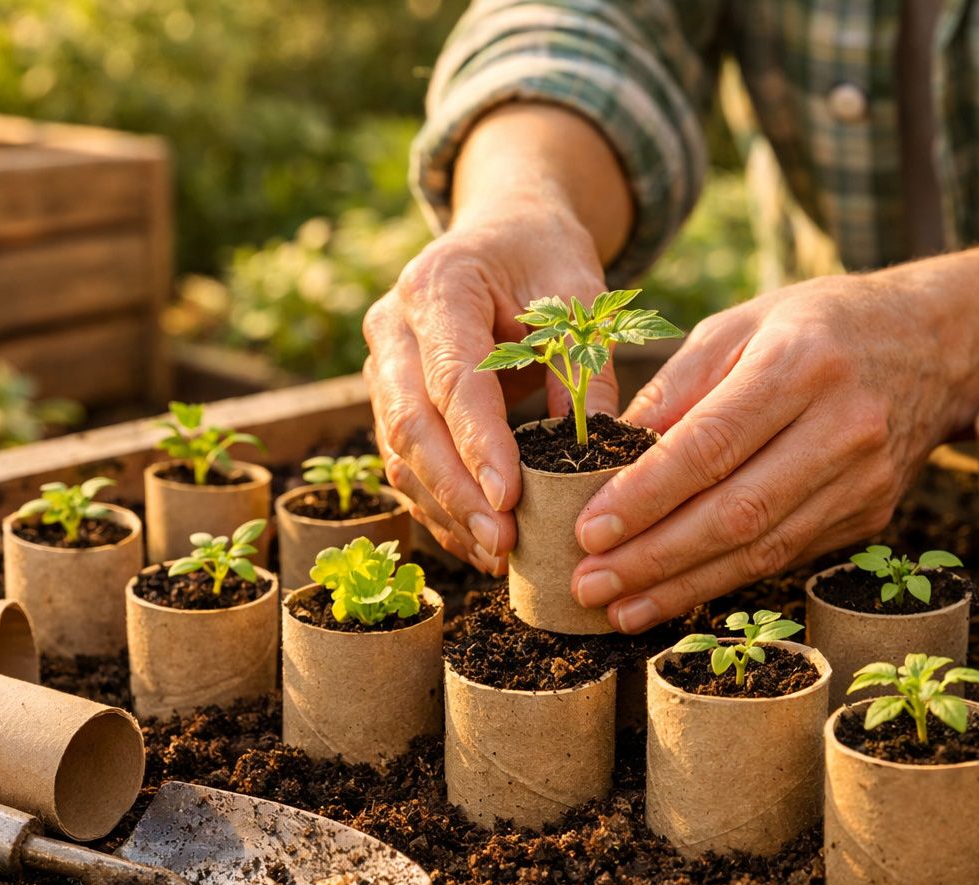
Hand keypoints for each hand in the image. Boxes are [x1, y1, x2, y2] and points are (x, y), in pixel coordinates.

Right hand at [363, 199, 617, 573]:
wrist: (502, 235)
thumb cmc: (544, 259)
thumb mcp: (580, 295)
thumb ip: (584, 363)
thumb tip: (596, 450)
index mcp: (438, 287)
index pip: (452, 377)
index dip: (476, 443)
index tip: (508, 498)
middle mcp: (392, 328)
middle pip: (409, 423)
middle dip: (455, 491)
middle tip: (501, 543)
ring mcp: (381, 368)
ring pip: (399, 453)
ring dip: (445, 510)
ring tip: (496, 555)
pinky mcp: (388, 402)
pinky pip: (405, 465)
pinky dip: (439, 508)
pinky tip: (478, 542)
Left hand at [570, 273, 977, 631]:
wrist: (936, 342)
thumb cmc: (817, 327)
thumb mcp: (740, 326)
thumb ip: (674, 388)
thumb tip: (608, 457)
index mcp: (800, 364)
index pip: (711, 445)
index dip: (646, 496)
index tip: (589, 530)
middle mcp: (843, 427)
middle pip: (737, 512)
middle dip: (654, 558)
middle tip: (589, 584)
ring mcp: (866, 480)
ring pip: (763, 550)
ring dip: (684, 587)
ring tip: (619, 607)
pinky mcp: (873, 516)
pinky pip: (787, 556)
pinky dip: (726, 580)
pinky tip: (675, 594)